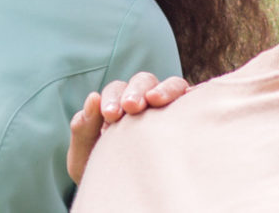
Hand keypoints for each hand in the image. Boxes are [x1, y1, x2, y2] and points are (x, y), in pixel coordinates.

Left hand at [65, 72, 190, 182]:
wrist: (126, 197)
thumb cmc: (105, 173)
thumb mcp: (85, 155)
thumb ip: (83, 128)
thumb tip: (93, 97)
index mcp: (118, 106)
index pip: (117, 89)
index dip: (113, 97)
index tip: (110, 115)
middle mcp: (145, 103)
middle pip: (144, 81)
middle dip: (136, 90)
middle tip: (131, 106)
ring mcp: (169, 109)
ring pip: (172, 85)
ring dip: (164, 89)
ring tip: (155, 100)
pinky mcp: (190, 119)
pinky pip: (195, 101)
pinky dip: (192, 96)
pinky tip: (188, 100)